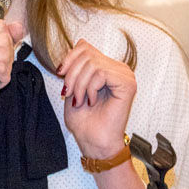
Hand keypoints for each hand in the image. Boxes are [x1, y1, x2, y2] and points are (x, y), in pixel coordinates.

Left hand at [58, 39, 136, 159]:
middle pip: (86, 53)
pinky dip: (90, 88)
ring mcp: (124, 75)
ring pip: (92, 63)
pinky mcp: (127, 83)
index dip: (69, 58)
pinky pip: (101, 73)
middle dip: (72, 74)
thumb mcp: (73, 87)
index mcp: (106, 66)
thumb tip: (70, 52)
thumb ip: (74, 68)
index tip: (61, 75)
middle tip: (70, 94)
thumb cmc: (85, 121)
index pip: (84, 46)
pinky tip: (92, 101)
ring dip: (79, 84)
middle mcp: (117, 68)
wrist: (94, 142)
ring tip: (80, 100)